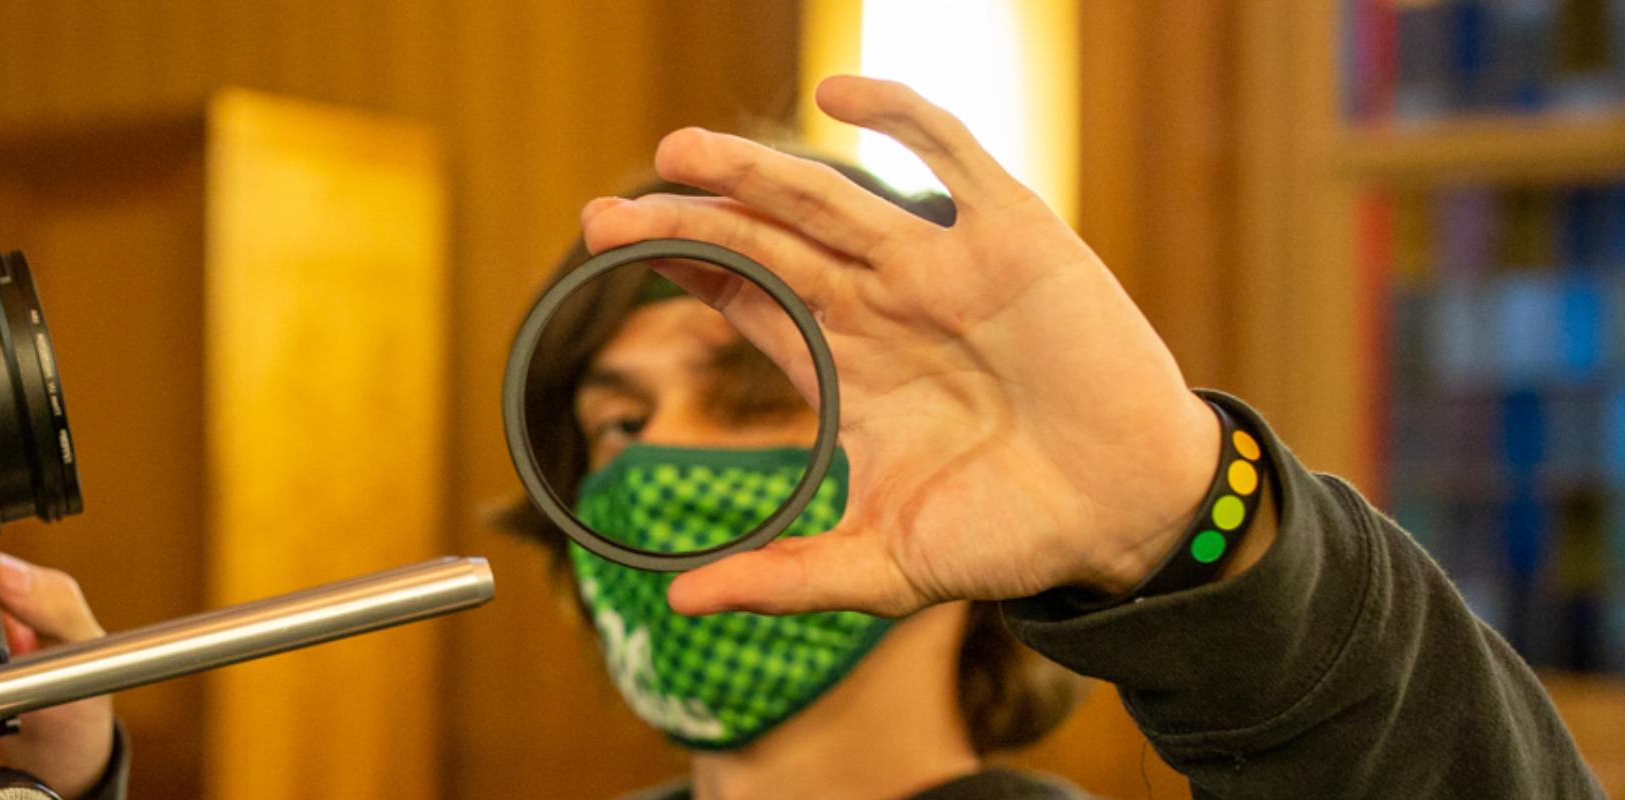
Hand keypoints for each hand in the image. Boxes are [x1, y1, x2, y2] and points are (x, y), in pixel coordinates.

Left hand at [577, 75, 1223, 617]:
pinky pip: (955, 156)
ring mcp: (944, 267)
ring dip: (756, 171)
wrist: (1128, 521)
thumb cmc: (1012, 536)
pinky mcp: (1016, 238)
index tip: (605, 245)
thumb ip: (783, 581)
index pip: (747, 295)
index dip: (683, 265)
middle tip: (607, 215)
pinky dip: (903, 117)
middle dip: (689, 221)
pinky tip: (839, 93)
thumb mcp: (882, 567)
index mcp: (848, 364)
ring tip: (681, 152)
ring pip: (834, 197)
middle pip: (768, 242)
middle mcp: (884, 304)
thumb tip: (679, 606)